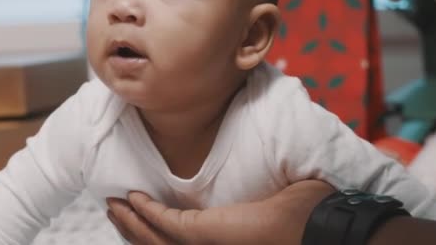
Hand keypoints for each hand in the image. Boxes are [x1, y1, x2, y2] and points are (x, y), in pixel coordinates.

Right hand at [106, 180, 334, 244]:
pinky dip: (147, 212)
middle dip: (132, 229)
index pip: (177, 243)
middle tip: (114, 209)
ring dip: (132, 222)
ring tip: (114, 204)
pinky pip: (167, 224)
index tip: (136, 211)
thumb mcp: (265, 213)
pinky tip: (133, 199)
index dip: (151, 230)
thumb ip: (245, 210)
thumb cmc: (303, 218)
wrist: (321, 229)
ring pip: (155, 239)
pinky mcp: (207, 234)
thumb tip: (244, 195)